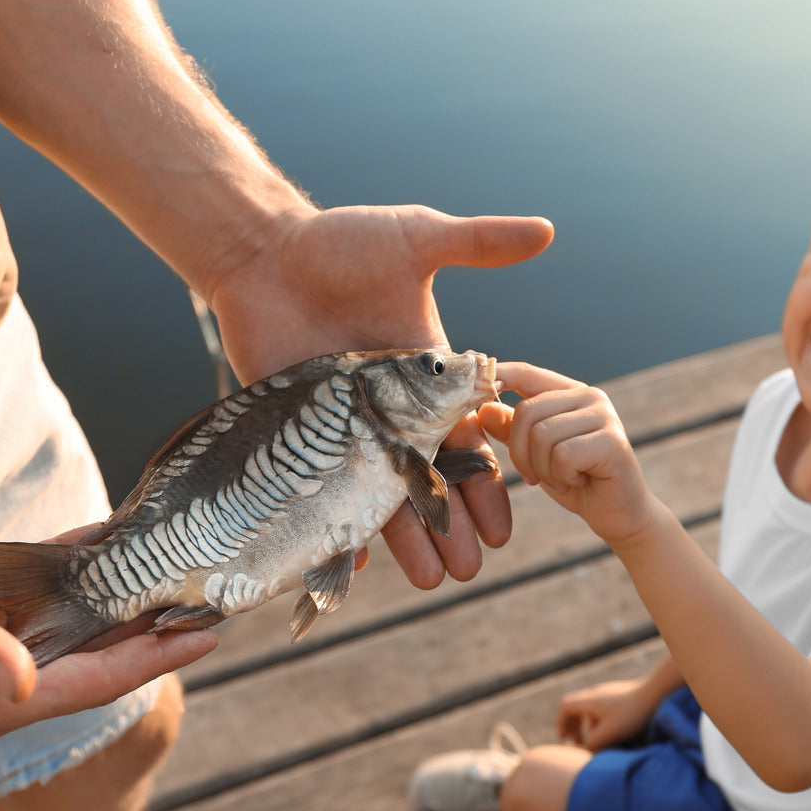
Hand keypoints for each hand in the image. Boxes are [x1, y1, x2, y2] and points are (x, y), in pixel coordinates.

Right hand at [0, 545, 213, 740]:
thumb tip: (25, 681)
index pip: (99, 681)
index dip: (157, 658)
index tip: (212, 631)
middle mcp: (4, 676)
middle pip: (102, 653)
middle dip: (157, 626)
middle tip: (217, 588)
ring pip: (81, 619)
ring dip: (129, 595)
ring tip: (185, 562)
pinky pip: (47, 586)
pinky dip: (84, 564)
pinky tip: (120, 537)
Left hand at [206, 204, 552, 588]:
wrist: (261, 253)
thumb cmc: (339, 243)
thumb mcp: (416, 239)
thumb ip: (479, 242)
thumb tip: (548, 230)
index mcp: (427, 378)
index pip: (466, 441)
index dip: (486, 485)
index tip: (503, 525)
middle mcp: (390, 411)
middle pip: (429, 482)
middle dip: (451, 527)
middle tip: (468, 570)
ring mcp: (344, 429)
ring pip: (381, 497)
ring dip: (405, 540)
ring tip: (427, 580)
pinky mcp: (300, 438)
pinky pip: (320, 495)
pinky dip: (336, 528)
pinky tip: (353, 563)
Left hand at [479, 362, 658, 546]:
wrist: (619, 515)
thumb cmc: (577, 482)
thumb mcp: (536, 455)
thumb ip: (513, 430)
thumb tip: (484, 407)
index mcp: (570, 393)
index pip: (526, 373)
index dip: (497, 376)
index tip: (474, 386)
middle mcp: (590, 397)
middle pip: (527, 411)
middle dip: (521, 452)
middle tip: (536, 476)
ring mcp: (604, 416)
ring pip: (542, 435)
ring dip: (543, 469)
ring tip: (563, 479)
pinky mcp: (612, 441)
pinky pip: (562, 455)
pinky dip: (561, 477)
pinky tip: (578, 482)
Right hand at [556, 678, 659, 750]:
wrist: (657, 694)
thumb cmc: (632, 714)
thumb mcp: (609, 733)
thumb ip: (591, 745)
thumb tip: (577, 754)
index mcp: (590, 700)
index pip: (565, 707)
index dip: (561, 723)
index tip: (564, 739)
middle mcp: (597, 693)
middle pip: (575, 707)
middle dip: (573, 726)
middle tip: (577, 742)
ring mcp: (610, 694)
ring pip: (590, 709)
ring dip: (587, 725)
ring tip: (595, 740)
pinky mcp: (622, 697)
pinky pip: (604, 708)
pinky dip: (601, 721)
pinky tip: (613, 732)